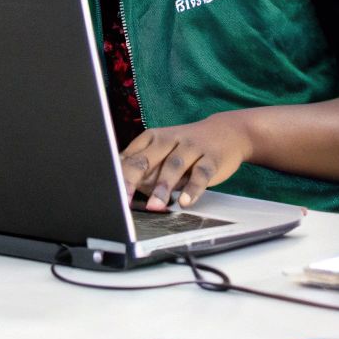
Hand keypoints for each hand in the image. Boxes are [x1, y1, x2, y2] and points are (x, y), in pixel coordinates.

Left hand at [120, 114, 252, 210]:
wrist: (228, 132)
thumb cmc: (186, 146)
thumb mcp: (162, 149)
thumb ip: (143, 164)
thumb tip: (120, 183)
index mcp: (152, 138)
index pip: (131, 157)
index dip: (119, 176)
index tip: (111, 192)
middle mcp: (170, 140)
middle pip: (147, 159)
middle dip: (133, 179)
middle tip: (123, 199)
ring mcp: (191, 148)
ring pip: (174, 166)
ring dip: (163, 186)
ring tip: (155, 206)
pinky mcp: (212, 158)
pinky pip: (201, 173)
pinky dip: (193, 188)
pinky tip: (185, 202)